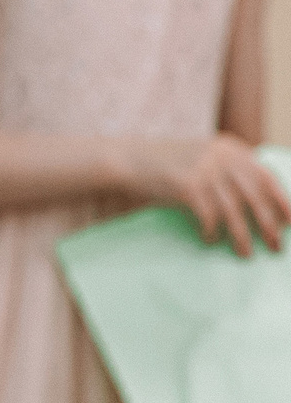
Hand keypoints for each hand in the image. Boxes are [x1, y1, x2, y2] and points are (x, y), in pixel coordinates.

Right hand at [132, 133, 290, 255]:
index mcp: (229, 148)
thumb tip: (264, 207)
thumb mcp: (203, 158)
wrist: (127, 159)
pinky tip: (208, 239)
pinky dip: (211, 231)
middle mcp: (220, 156)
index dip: (282, 202)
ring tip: (246, 254)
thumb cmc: (167, 165)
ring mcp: (203, 170)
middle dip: (269, 225)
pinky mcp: (187, 185)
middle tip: (277, 247)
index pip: (267, 177)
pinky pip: (209, 216)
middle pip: (255, 197)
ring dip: (243, 236)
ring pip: (234, 211)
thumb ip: (230, 172)